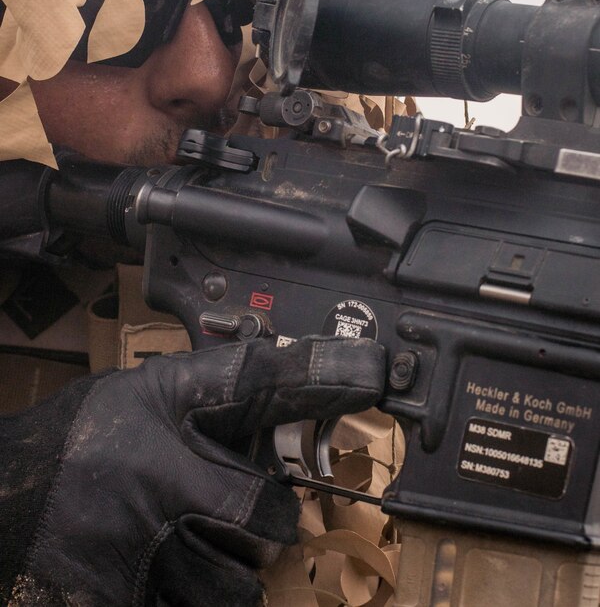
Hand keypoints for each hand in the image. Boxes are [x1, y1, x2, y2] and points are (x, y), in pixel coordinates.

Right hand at [2, 336, 384, 605]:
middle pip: (265, 516)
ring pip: (236, 585)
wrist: (3, 502)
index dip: (318, 378)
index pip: (254, 389)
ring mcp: (141, 554)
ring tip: (197, 552)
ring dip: (229, 576)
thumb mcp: (131, 397)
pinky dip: (190, 597)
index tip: (370, 371)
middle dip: (268, 523)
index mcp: (158, 420)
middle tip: (251, 516)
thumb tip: (265, 367)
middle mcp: (157, 484)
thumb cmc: (70, 442)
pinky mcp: (121, 598)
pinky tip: (166, 574)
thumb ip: (197, 389)